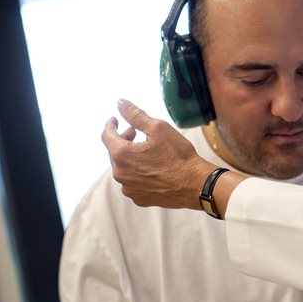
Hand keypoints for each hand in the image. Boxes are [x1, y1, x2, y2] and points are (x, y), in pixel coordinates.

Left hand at [101, 99, 215, 209]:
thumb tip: (120, 103)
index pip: (107, 136)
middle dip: (124, 140)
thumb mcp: (158, 128)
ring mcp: (129, 188)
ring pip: (124, 168)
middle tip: (136, 133)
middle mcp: (120, 174)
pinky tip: (152, 168)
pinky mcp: (139, 199)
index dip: (111, 125)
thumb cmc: (178, 156)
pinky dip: (138, 173)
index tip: (115, 120)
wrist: (195, 184)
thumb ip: (135, 115)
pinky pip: (133, 182)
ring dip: (131, 157)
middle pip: (115, 152)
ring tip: (146, 151)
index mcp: (121, 155)